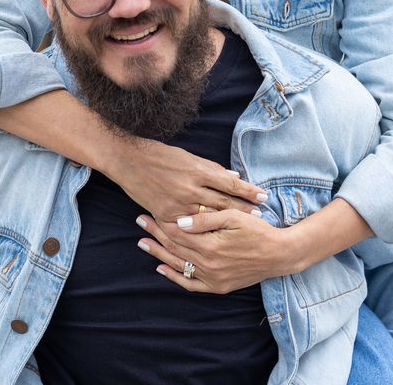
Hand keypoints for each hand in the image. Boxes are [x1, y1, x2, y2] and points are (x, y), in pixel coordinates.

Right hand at [104, 141, 266, 221]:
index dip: (248, 191)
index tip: (263, 196)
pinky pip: (188, 228)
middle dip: (244, 209)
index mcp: (198, 171)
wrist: (129, 161)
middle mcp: (190, 189)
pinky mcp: (166, 215)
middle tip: (260, 215)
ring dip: (228, 222)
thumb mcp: (189, 157)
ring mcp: (178, 204)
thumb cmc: (160, 155)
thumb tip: (234, 179)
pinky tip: (216, 236)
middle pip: (224, 203)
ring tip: (245, 226)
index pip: (230, 184)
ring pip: (209, 218)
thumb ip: (212, 170)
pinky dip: (203, 231)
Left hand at [135, 209, 291, 293]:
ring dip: (159, 254)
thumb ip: (206, 219)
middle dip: (155, 235)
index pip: (177, 234)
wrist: (279, 255)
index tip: (148, 213)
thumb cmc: (258, 230)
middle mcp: (208, 265)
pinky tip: (162, 268)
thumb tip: (180, 221)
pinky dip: (175, 277)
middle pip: (174, 248)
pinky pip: (191, 285)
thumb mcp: (234, 217)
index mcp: (210, 246)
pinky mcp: (218, 287)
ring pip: (179, 266)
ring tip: (143, 244)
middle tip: (140, 222)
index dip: (161, 223)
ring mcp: (212, 279)